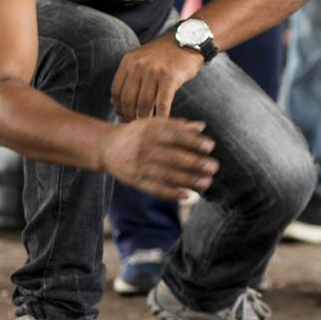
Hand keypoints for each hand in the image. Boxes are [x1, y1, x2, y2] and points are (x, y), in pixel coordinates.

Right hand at [99, 118, 217, 199]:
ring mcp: (139, 165)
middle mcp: (145, 147)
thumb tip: (202, 127)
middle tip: (214, 167)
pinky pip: (155, 189)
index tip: (210, 147)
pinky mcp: (135, 181)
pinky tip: (186, 196)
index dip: (194, 141)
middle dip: (196, 163)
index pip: (176, 136)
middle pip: (174, 157)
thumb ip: (177, 125)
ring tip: (206, 183)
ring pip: (167, 174)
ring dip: (189, 180)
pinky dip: (171, 193)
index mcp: (151, 130)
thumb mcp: (153, 124)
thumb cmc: (136, 133)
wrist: (106, 147)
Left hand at [110, 34, 204, 121]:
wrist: (189, 40)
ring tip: (148, 124)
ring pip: (144, 104)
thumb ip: (130, 76)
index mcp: (128, 61)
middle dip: (130, 116)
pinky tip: (162, 121)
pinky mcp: (170, 78)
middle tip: (135, 123)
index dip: (118, 107)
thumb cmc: (165, 54)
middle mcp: (139, 66)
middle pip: (128, 100)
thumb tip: (118, 103)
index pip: (116, 91)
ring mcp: (154, 72)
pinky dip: (161, 116)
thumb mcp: (142, 58)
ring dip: (145, 118)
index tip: (122, 116)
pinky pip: (162, 103)